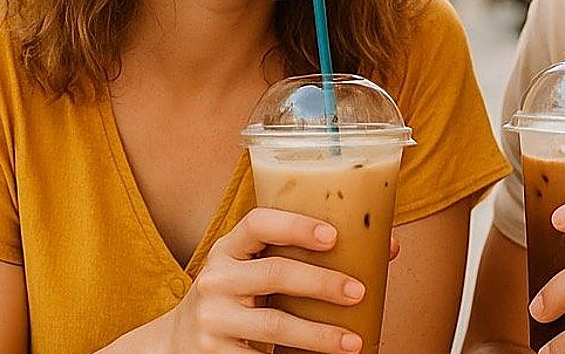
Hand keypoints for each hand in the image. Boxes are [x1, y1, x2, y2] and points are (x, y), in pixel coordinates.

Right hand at [163, 207, 366, 353]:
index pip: (258, 223)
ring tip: (353, 342)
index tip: (334, 236)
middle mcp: (215, 278)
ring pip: (274, 323)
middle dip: (323, 282)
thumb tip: (387, 246)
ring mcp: (211, 318)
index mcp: (228, 248)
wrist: (176, 343)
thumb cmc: (238, 296)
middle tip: (359, 291)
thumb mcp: (255, 269)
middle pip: (275, 273)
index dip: (296, 225)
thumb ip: (303, 256)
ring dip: (319, 335)